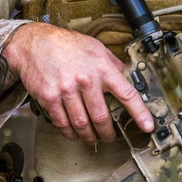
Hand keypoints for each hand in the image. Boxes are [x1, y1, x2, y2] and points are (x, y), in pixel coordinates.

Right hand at [4, 23, 154, 145]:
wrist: (33, 42)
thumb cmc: (66, 44)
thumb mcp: (95, 48)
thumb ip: (112, 64)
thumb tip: (129, 76)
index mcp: (102, 67)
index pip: (127, 94)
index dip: (140, 113)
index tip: (148, 126)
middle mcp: (86, 79)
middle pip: (102, 117)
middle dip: (108, 133)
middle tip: (109, 137)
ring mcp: (66, 89)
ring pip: (82, 124)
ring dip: (89, 136)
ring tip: (92, 139)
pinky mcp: (50, 97)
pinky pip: (63, 123)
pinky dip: (70, 133)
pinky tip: (74, 134)